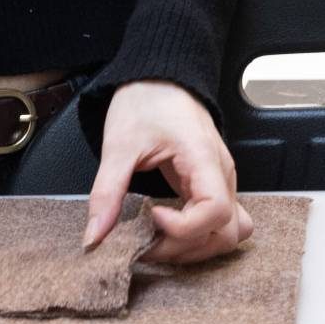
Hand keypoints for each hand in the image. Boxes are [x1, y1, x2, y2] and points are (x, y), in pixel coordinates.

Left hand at [85, 81, 252, 264]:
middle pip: (225, 232)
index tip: (151, 217)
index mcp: (204, 159)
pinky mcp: (214, 185)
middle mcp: (221, 174)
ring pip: (229, 233)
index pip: (216, 212)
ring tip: (158, 239)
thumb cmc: (148, 100)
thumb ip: (107, 192)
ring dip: (195, 247)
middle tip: (147, 240)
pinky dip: (202, 236)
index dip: (183, 227)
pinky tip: (173, 230)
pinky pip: (222, 222)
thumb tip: (95, 236)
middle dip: (184, 246)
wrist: (161, 77)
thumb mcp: (119, 144)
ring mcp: (222, 181)